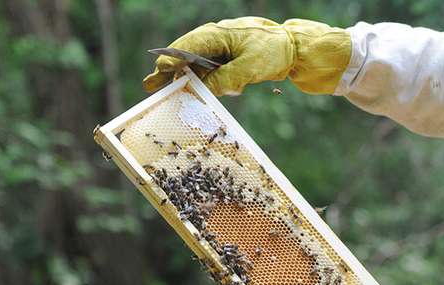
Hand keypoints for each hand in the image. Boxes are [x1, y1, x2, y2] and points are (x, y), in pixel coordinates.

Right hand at [143, 17, 350, 95]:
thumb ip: (228, 78)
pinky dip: (202, 81)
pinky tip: (193, 91)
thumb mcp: (251, 66)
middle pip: (184, 57)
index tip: (160, 73)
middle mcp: (213, 40)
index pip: (185, 47)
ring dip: (182, 78)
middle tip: (149, 86)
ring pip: (194, 65)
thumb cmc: (273, 51)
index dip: (171, 61)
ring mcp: (218, 50)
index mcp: (215, 35)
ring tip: (160, 89)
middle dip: (168, 72)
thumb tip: (207, 90)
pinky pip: (208, 71)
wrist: (293, 48)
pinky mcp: (226, 60)